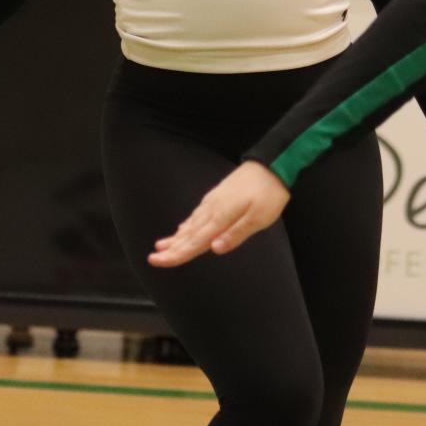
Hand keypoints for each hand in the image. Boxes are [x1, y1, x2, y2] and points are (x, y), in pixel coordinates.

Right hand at [147, 161, 290, 266]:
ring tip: (161, 246)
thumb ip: (236, 234)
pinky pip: (197, 215)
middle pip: (188, 234)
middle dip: (171, 248)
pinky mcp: (218, 196)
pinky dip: (187, 224)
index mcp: (221, 216)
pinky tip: (183, 228)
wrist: (272, 164)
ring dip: (176, 237)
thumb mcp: (259, 218)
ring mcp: (214, 201)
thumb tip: (214, 248)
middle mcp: (213, 209)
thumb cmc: (269, 193)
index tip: (158, 262)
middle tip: (153, 259)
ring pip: (191, 224)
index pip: (195, 241)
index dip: (177, 254)